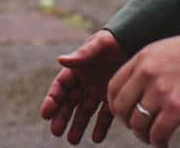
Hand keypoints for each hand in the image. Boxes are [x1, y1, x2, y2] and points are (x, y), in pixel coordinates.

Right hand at [40, 29, 125, 143]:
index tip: (46, 114)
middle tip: (56, 132)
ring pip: (84, 112)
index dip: (52, 100)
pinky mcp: (112, 98)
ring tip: (73, 140)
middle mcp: (84, 83)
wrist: (134, 42)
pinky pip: (104, 116)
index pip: (60, 87)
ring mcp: (97, 92)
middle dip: (62, 117)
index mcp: (76, 70)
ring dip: (78, 125)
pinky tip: (96, 138)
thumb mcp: (98, 44)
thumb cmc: (113, 40)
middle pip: (69, 103)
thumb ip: (81, 55)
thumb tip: (60, 59)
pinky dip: (100, 127)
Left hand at [106, 28, 179, 145]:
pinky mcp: (177, 108)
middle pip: (121, 107)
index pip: (113, 87)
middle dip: (127, 123)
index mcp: (141, 60)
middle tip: (137, 128)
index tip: (121, 114)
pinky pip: (158, 133)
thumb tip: (139, 90)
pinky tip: (163, 143)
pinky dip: (158, 142)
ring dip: (143, 135)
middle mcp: (146, 74)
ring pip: (138, 123)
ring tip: (152, 137)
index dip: (114, 105)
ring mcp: (160, 91)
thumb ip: (147, 68)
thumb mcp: (163, 51)